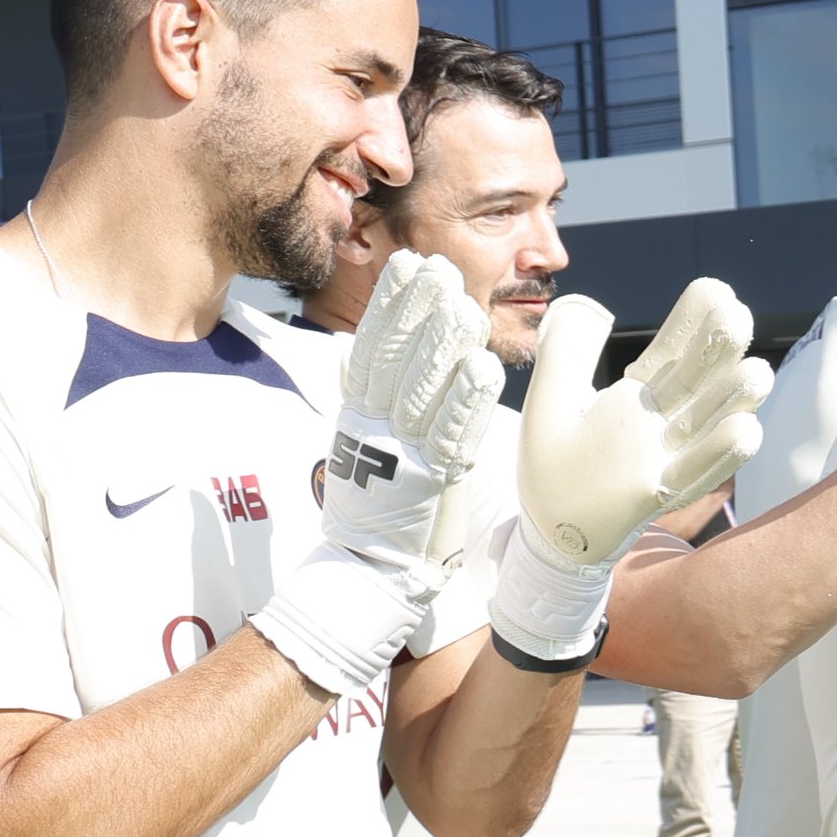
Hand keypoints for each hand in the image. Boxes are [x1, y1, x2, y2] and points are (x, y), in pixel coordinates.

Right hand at [322, 250, 495, 582]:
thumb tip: (353, 346)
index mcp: (357, 415)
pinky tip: (483, 367)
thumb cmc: (378, 508)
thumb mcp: (363, 444)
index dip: (390, 305)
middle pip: (396, 360)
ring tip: (465, 304)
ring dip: (445, 345)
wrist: (368, 572)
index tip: (408, 264)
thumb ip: (365, 396)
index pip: (372, 348)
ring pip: (423, 389)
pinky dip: (466, 400)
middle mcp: (372, 427)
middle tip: (439, 268)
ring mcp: (398, 453)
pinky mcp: (427, 481)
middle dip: (418, 310)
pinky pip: (451, 434)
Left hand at [515, 282, 775, 570]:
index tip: (715, 290)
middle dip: (721, 349)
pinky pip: (699, 472)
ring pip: (715, 423)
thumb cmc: (550, 468)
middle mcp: (664, 423)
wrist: (548, 532)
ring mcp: (669, 457)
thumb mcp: (548, 401)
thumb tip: (591, 308)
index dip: (696, 320)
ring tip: (754, 372)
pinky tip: (744, 429)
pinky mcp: (661, 493)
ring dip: (736, 399)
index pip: (676, 350)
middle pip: (703, 379)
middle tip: (734, 318)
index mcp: (641, 396)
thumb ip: (565, 352)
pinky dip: (722, 454)